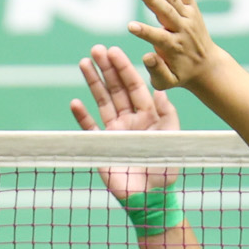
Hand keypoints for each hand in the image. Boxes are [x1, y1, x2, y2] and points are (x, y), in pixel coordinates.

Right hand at [72, 44, 183, 201]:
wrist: (150, 198)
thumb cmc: (165, 171)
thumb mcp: (173, 140)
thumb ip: (167, 116)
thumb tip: (161, 92)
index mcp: (148, 116)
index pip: (134, 86)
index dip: (124, 68)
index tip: (114, 51)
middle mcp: (130, 120)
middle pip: (116, 89)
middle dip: (106, 69)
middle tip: (96, 50)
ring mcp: (114, 132)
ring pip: (102, 101)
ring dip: (93, 83)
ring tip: (84, 63)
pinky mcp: (101, 146)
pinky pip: (89, 127)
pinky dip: (82, 116)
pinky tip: (75, 102)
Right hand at [130, 0, 226, 93]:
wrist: (207, 67)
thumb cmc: (181, 75)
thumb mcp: (167, 83)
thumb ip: (156, 71)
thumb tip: (146, 56)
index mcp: (174, 48)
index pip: (158, 38)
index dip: (144, 32)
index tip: (130, 26)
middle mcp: (182, 29)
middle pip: (166, 12)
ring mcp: (188, 16)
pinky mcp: (191, 7)